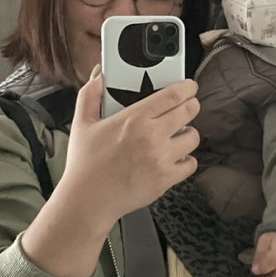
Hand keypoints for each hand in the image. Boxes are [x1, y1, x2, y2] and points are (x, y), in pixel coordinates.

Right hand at [64, 70, 199, 229]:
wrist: (87, 200)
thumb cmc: (85, 164)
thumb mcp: (82, 123)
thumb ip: (90, 95)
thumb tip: (98, 76)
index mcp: (134, 118)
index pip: (173, 95)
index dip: (187, 87)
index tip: (190, 86)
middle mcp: (152, 136)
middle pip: (189, 111)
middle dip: (191, 106)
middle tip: (188, 107)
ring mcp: (161, 158)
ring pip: (193, 137)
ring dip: (188, 133)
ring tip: (177, 135)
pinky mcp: (166, 178)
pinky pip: (191, 164)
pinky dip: (186, 160)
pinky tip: (175, 157)